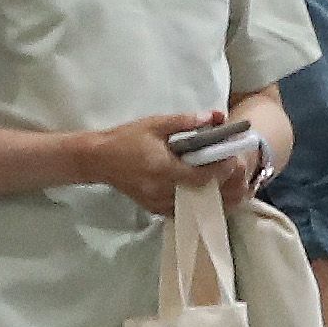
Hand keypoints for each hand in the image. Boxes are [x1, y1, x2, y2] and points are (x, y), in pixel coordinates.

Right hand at [86, 112, 222, 216]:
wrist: (97, 159)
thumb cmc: (126, 138)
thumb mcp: (155, 124)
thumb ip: (185, 121)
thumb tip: (213, 117)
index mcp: (164, 169)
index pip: (202, 176)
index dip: (220, 170)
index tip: (230, 158)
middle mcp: (162, 190)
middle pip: (200, 193)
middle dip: (217, 182)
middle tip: (226, 169)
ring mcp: (156, 202)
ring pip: (191, 204)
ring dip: (205, 193)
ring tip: (214, 178)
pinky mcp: (151, 208)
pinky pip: (178, 209)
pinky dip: (190, 200)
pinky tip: (195, 188)